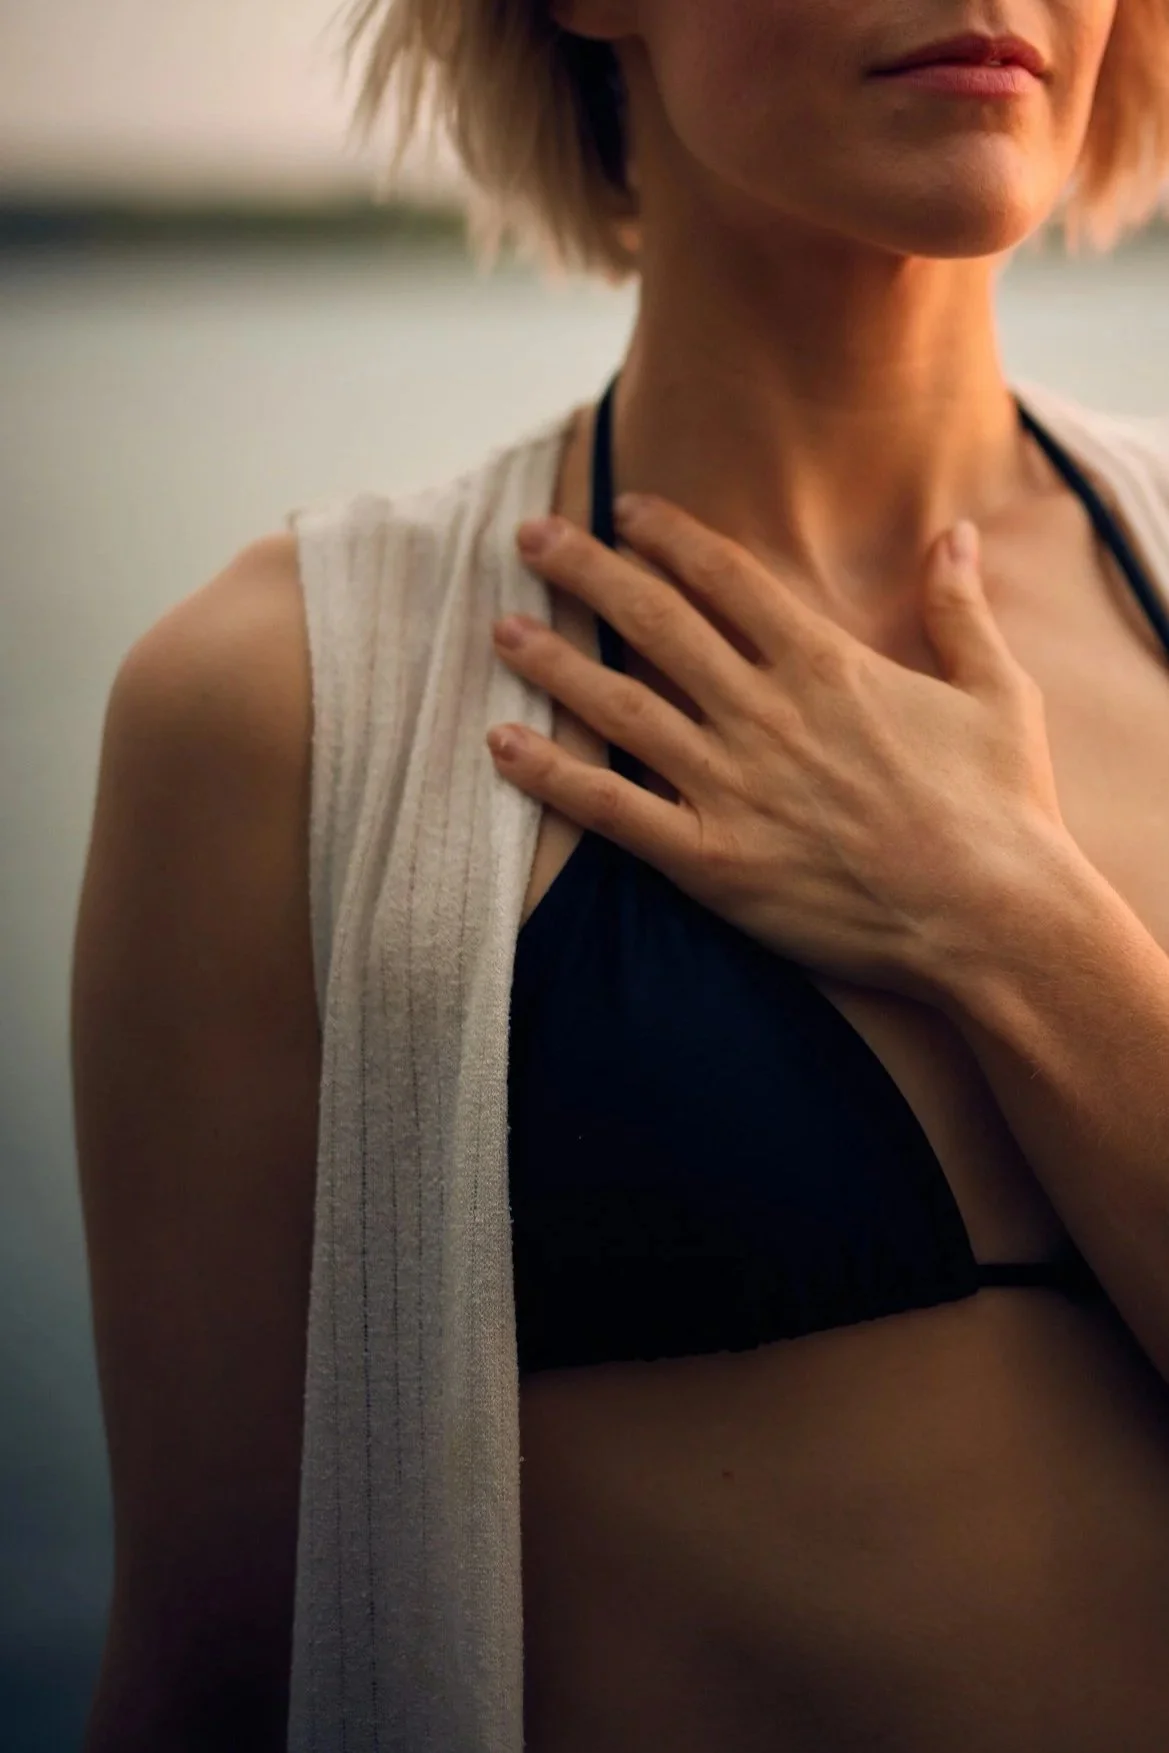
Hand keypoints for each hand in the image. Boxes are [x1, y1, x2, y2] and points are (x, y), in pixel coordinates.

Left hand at [487, 496, 1070, 1001]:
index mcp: (825, 665)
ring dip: (553, 662)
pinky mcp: (710, 860)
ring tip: (501, 628)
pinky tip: (501, 744)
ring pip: (619, 705)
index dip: (668, 536)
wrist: (993, 917)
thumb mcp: (997, 692)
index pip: (726, 577)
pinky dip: (552, 776)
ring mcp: (730, 785)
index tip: (625, 509)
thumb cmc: (1001, 808)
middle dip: (586, 571)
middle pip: (653, 621)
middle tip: (530, 537)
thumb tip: (956, 532)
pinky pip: (612, 810)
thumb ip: (960, 608)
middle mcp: (763, 712)